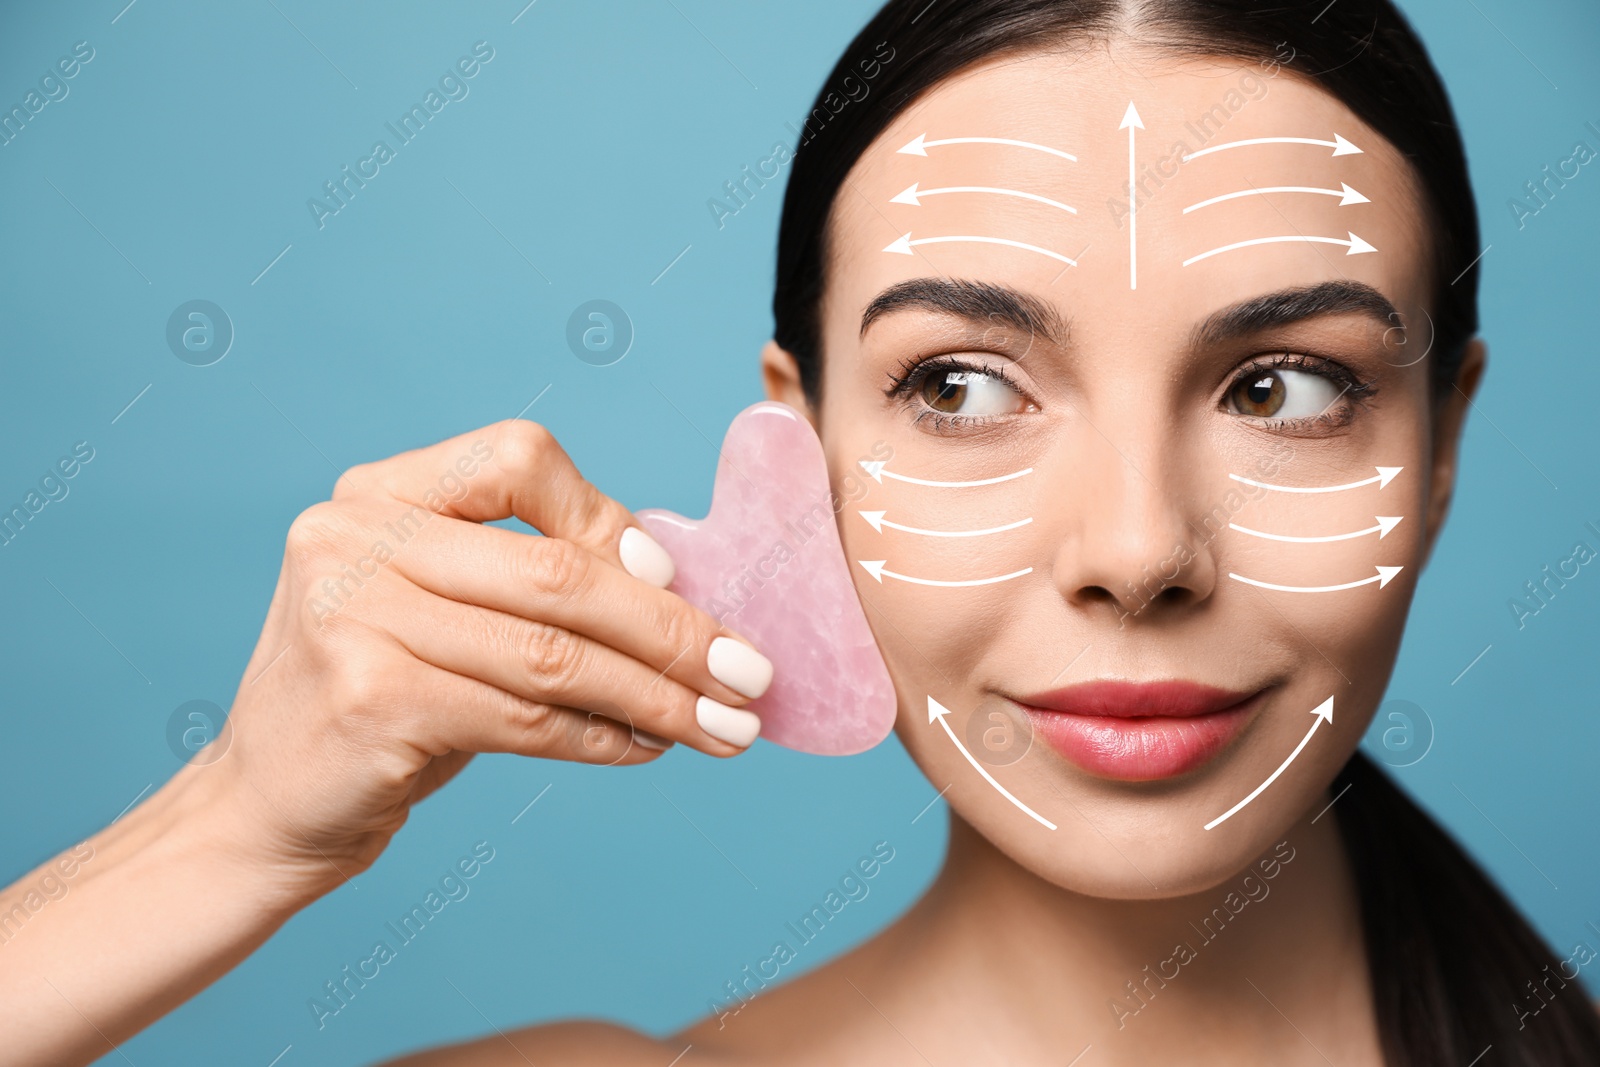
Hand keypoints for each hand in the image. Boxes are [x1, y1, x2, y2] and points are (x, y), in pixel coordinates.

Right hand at [212, 418, 773, 895]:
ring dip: (658, 696)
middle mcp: (352, 536)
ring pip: (552, 653)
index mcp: (378, 491)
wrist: (265, 806)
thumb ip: (532, 577)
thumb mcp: (442, 610)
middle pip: (553, 570)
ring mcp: (351, 614)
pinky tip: (649, 748)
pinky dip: (603, 737)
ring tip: (725, 727)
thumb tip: (682, 583)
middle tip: (750, 674)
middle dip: (672, 629)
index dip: (607, 516)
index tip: (676, 573)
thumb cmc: (383, 696)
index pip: (516, 457)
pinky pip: (526, 717)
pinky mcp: (368, 698)